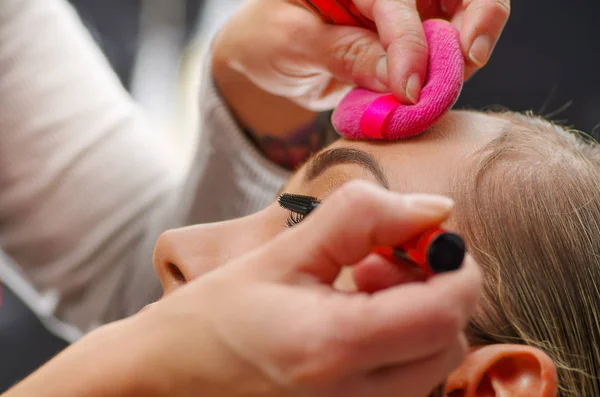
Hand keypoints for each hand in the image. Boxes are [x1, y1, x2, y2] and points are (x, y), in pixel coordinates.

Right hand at [132, 181, 481, 396]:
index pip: (446, 310)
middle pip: (449, 340)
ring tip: (359, 287)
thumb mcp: (284, 251)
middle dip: (435, 288)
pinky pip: (403, 382)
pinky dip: (397, 344)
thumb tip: (436, 208)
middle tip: (382, 259)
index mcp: (334, 347)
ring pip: (431, 363)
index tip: (424, 235)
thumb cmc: (214, 315)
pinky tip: (352, 319)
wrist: (169, 377)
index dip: (455, 264)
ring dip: (415, 315)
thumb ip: (362, 217)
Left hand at [213, 0, 509, 109]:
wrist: (268, 56)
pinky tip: (430, 94)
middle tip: (465, 67)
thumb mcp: (292, 42)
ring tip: (443, 89)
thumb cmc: (269, 37)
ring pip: (464, 16)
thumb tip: (399, 81)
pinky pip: (447, 50)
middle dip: (475, 23)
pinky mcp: (411, 37)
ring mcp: (404, 8)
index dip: (411, 44)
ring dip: (465, 53)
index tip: (409, 91)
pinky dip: (447, 73)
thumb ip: (346, 55)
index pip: (397, 0)